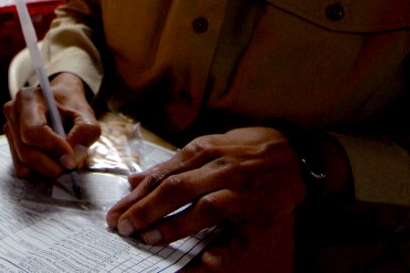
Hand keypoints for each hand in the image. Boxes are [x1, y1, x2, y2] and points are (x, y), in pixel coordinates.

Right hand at [2, 72, 100, 179]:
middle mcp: (13, 113)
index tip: (71, 155)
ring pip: (24, 165)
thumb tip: (71, 159)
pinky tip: (53, 162)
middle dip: (52, 165)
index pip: (33, 131)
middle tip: (71, 165)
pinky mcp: (11, 146)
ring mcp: (9, 131)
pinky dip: (40, 173)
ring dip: (47, 171)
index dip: (53, 148)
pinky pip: (23, 170)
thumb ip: (84, 133)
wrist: (61, 100)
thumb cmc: (71, 105)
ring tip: (63, 162)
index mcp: (28, 98)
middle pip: (27, 153)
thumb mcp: (86, 114)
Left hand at [105, 127, 304, 261]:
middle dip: (149, 209)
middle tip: (125, 227)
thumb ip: (169, 166)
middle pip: (178, 189)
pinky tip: (206, 261)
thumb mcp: (205, 147)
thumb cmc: (242, 150)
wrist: (294, 151)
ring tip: (151, 239)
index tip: (116, 214)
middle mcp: (220, 170)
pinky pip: (242, 236)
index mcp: (203, 151)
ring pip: (206, 209)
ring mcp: (241, 193)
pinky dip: (224, 249)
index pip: (163, 176)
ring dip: (177, 225)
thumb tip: (133, 181)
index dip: (137, 196)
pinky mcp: (260, 217)